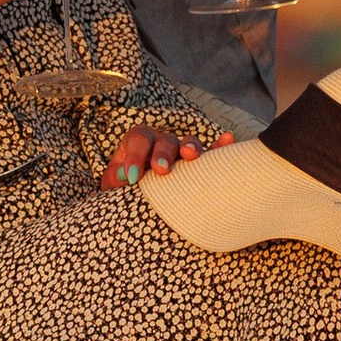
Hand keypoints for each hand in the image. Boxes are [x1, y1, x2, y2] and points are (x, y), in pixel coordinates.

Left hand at [102, 122, 230, 188]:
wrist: (135, 201)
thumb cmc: (123, 189)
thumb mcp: (112, 185)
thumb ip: (115, 179)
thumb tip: (125, 176)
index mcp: (138, 142)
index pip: (138, 139)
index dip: (136, 155)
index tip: (133, 177)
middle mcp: (161, 142)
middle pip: (165, 140)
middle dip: (163, 153)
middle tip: (161, 170)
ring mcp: (182, 152)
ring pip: (188, 143)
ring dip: (190, 148)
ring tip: (190, 156)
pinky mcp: (199, 164)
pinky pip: (211, 153)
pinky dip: (219, 146)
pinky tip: (227, 139)